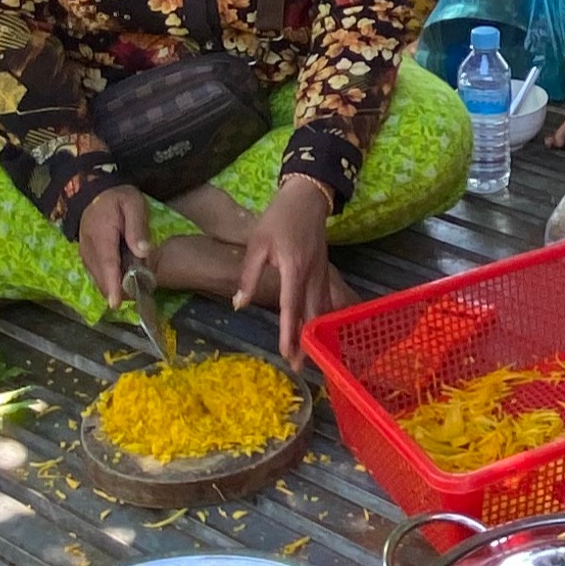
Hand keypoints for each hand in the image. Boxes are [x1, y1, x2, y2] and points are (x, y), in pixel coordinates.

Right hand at [78, 185, 153, 311]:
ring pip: (98, 278)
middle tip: (137, 293)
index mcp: (101, 235)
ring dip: (113, 286)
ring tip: (133, 288)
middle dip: (116, 290)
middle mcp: (89, 247)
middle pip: (101, 276)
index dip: (112, 285)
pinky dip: (108, 280)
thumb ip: (137, 227)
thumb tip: (143, 252)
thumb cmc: (117, 198)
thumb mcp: (133, 204)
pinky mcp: (86, 256)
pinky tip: (122, 281)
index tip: (116, 303)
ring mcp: (85, 253)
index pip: (107, 264)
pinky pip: (97, 273)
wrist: (94, 192)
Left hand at [235, 173, 345, 363]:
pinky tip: (319, 330)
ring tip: (310, 355)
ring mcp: (322, 274)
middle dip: (307, 342)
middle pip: (312, 315)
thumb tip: (238, 304)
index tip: (288, 355)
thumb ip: (248, 276)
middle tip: (302, 367)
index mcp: (293, 269)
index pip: (291, 307)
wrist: (307, 198)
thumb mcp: (256, 244)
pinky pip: (326, 300)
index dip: (290, 333)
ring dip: (316, 334)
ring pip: (322, 310)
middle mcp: (311, 275)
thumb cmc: (278, 219)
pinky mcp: (325, 271)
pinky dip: (322, 318)